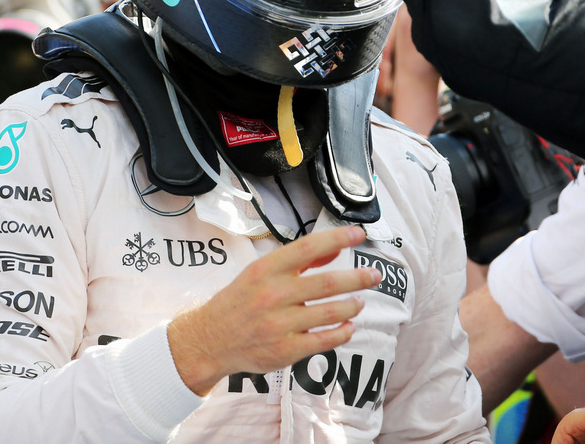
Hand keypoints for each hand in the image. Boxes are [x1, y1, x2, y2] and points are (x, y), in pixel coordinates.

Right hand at [167, 225, 382, 394]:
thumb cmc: (240, 301)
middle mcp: (274, 295)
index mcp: (267, 269)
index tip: (359, 234)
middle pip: (328, 282)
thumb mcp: (261, 272)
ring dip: (352, 305)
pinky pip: (324, 340)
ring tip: (360, 301)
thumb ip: (299, 260)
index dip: (338, 238)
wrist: (209, 339)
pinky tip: (349, 326)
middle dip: (358, 278)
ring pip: (331, 312)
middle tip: (375, 275)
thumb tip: (336, 247)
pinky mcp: (285, 350)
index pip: (309, 247)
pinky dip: (343, 332)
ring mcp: (280, 324)